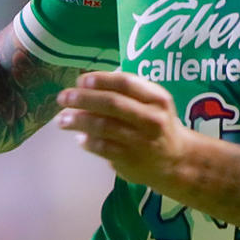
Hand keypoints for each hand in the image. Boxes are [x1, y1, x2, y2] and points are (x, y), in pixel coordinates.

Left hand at [55, 71, 191, 187]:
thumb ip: (128, 92)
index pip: (126, 83)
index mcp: (158, 99)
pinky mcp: (130, 159)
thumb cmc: (158, 125)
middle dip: (83, 98)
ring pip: (103, 126)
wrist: (177, 160)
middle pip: (112, 103)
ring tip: (62, 119)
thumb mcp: (154, 103)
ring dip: (78, 120)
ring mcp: (141, 141)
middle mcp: (152, 118)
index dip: (101, 80)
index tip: (81, 80)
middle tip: (63, 98)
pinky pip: (102, 147)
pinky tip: (79, 137)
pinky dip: (87, 141)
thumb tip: (86, 85)